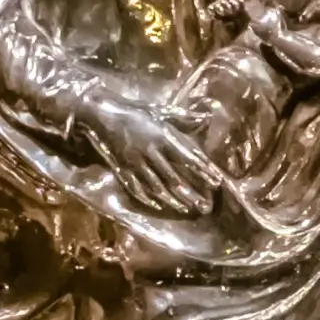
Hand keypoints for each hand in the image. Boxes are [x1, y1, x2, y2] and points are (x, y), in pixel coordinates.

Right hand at [80, 86, 224, 221]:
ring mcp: (135, 163)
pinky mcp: (122, 169)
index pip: (188, 157)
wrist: (102, 114)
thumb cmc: (134, 112)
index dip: (203, 171)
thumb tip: (206, 116)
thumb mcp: (160, 110)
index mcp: (162, 137)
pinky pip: (136, 188)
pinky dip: (147, 199)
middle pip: (173, 177)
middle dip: (191, 193)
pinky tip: (158, 206)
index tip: (217, 181)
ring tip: (186, 209)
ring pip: (156, 186)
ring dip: (172, 200)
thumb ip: (184, 117)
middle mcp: (150, 152)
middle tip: (205, 206)